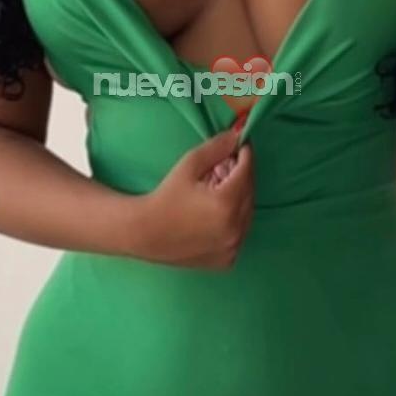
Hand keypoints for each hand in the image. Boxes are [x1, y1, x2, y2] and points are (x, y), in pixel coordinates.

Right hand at [130, 127, 254, 269]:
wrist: (145, 233)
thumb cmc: (165, 197)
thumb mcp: (189, 166)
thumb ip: (216, 148)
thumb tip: (237, 136)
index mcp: (226, 203)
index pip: (247, 171)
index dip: (246, 154)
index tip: (242, 144)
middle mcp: (235, 228)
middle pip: (250, 192)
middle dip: (241, 175)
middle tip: (226, 164)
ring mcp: (233, 247)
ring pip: (247, 213)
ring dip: (239, 197)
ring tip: (218, 187)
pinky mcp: (227, 259)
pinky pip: (240, 232)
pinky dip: (235, 219)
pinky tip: (216, 211)